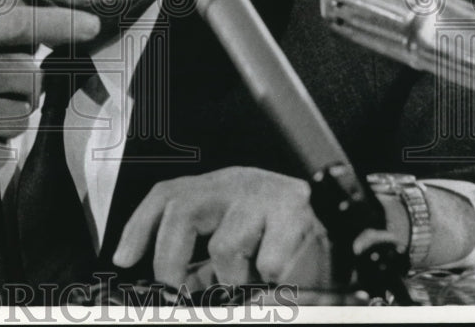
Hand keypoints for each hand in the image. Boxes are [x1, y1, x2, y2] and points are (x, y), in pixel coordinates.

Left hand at [113, 167, 331, 290]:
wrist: (351, 229)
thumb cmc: (287, 239)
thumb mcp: (239, 244)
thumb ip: (204, 263)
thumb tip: (174, 286)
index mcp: (221, 188)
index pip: (168, 194)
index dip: (139, 225)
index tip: (122, 258)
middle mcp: (240, 184)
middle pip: (184, 208)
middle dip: (170, 257)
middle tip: (176, 290)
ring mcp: (269, 198)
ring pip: (226, 247)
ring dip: (235, 278)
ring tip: (255, 279)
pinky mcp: (297, 220)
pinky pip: (269, 266)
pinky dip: (273, 283)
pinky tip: (284, 275)